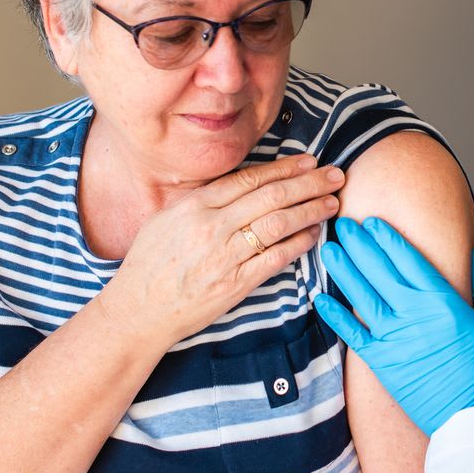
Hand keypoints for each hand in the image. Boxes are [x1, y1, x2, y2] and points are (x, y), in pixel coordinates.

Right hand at [100, 154, 345, 346]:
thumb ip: (203, 200)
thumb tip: (241, 183)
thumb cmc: (151, 264)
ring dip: (311, 210)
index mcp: (195, 205)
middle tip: (335, 175)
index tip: (309, 161)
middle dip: (309, 183)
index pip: (250, 179)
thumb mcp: (166, 218)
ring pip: (279, 223)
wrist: (139, 311)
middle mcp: (212, 226)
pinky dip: (299, 243)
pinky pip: (276, 258)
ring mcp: (225, 256)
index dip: (285, 168)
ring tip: (333, 201)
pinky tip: (315, 233)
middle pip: (272, 196)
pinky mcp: (236, 284)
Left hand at [313, 217, 473, 435]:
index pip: (409, 259)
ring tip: (329, 248)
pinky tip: (320, 298)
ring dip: (344, 270)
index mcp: (444, 302)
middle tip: (342, 222)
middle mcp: (415, 316)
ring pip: (362, 296)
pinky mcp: (383, 363)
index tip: (373, 221)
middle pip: (380, 270)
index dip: (388, 237)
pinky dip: (335, 316)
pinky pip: (353, 335)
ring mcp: (395, 339)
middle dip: (360, 244)